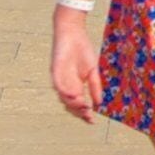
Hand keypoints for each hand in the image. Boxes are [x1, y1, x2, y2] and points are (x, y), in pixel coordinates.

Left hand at [49, 6, 99, 120]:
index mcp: (76, 86)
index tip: (92, 121)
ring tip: (84, 106)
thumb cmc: (83, 50)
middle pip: (70, 105)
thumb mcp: (93, 71)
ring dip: (73, 104)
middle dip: (79, 112)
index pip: (79, 104)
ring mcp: (60, 80)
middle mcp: (67, 86)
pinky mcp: (55, 72)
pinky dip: (66, 92)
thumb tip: (99, 103)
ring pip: (64, 98)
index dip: (84, 114)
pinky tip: (75, 96)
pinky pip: (58, 86)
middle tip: (88, 114)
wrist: (73, 34)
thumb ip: (95, 87)